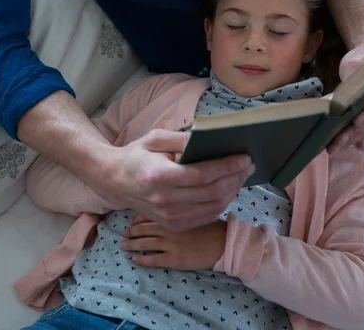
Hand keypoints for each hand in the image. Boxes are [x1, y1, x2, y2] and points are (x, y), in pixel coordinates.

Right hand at [97, 129, 253, 232]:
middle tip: (249, 165)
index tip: (244, 157)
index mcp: (159, 176)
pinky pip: (205, 217)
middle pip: (212, 192)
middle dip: (236, 178)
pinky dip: (221, 204)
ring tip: (241, 176)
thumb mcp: (154, 138)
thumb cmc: (136, 156)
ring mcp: (168, 216)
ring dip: (232, 191)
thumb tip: (210, 139)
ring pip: (212, 207)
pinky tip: (228, 191)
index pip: (203, 175)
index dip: (227, 167)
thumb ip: (182, 138)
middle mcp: (164, 200)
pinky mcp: (172, 225)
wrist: (114, 181)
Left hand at [121, 214, 226, 270]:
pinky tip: (135, 259)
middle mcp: (169, 228)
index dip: (137, 218)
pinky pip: (153, 259)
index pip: (149, 214)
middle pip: (144, 229)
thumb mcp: (195, 211)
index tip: (131, 220)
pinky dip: (142, 259)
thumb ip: (180, 208)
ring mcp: (171, 244)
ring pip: (145, 244)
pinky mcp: (174, 259)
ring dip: (132, 244)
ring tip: (124, 246)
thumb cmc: (213, 226)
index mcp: (174, 214)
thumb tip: (167, 205)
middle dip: (131, 231)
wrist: (224, 243)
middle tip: (123, 233)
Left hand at [329, 40, 363, 150]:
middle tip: (339, 139)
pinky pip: (363, 131)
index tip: (357, 121)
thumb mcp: (355, 62)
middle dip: (356, 131)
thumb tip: (341, 94)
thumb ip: (351, 75)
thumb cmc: (363, 60)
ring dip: (351, 138)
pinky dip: (350, 138)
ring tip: (333, 146)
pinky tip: (335, 144)